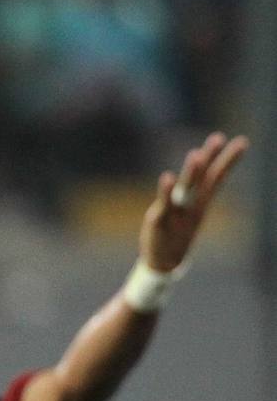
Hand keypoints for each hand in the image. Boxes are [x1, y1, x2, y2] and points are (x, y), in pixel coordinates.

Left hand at [141, 132, 247, 271]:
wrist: (164, 262)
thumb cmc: (177, 231)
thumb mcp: (189, 210)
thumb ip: (194, 190)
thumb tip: (203, 171)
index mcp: (199, 201)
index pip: (215, 176)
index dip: (227, 159)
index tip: (243, 141)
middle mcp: (190, 205)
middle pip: (202, 179)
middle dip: (209, 159)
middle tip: (218, 138)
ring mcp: (175, 213)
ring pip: (184, 190)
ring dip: (191, 173)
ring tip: (196, 154)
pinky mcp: (158, 221)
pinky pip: (163, 205)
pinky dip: (165, 192)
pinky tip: (167, 176)